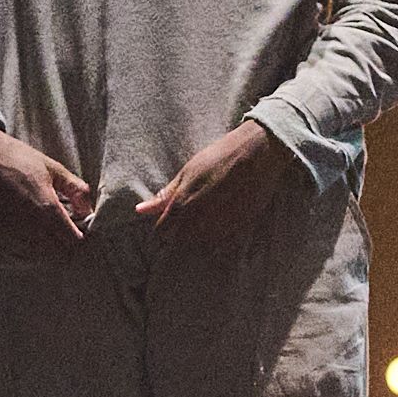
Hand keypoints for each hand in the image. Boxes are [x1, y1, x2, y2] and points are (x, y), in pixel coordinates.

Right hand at [0, 121, 98, 258]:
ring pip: (40, 257)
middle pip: (59, 253)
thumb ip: (76, 190)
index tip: (81, 229)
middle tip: (66, 231)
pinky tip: (31, 236)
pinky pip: (20, 255)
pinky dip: (30, 250)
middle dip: (67, 245)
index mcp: (47, 210)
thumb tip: (88, 209)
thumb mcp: (52, 168)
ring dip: (49, 249)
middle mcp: (30, 228)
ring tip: (49, 232)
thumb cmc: (16, 158)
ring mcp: (12, 235)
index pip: (74, 241)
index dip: (81, 236)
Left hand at [130, 118, 295, 244]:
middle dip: (178, 234)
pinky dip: (216, 235)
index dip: (161, 228)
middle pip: (180, 240)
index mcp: (183, 204)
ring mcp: (220, 226)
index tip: (166, 224)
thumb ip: (165, 196)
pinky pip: (220, 240)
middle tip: (185, 221)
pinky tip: (219, 219)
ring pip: (200, 243)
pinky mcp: (238, 227)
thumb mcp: (188, 172)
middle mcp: (199, 220)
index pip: (162, 230)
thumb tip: (140, 210)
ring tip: (204, 218)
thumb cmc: (219, 157)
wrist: (257, 154)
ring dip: (198, 236)